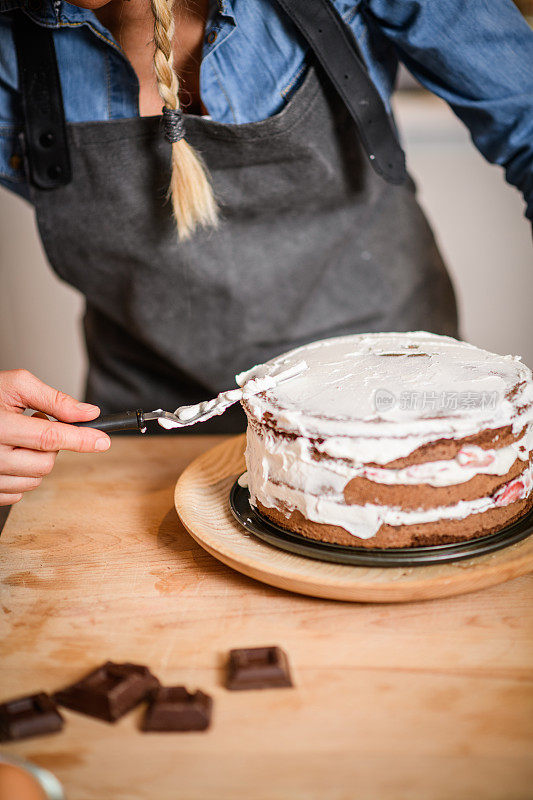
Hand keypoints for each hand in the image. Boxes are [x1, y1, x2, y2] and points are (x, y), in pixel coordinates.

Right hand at [0, 369, 110, 505]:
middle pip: (45, 463)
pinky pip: (19, 493)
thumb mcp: (16, 386)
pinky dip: (23, 476)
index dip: (80, 439)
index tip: (102, 441)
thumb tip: (87, 413)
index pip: (48, 437)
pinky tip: (12, 456)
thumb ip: (54, 399)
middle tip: (35, 424)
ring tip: (20, 439)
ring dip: (37, 460)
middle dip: (51, 446)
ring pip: (35, 480)